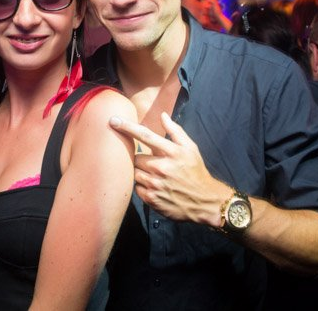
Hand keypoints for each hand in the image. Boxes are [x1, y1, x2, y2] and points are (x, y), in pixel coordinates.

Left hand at [108, 112, 228, 225]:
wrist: (204, 201)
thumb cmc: (196, 171)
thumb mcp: (191, 148)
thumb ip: (175, 131)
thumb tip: (162, 115)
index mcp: (173, 152)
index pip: (145, 135)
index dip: (127, 127)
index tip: (113, 120)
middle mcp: (162, 167)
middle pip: (136, 158)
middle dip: (142, 160)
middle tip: (154, 164)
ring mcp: (156, 184)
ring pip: (135, 173)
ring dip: (142, 173)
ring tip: (156, 177)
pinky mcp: (151, 199)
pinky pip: (136, 188)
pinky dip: (143, 187)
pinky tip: (156, 187)